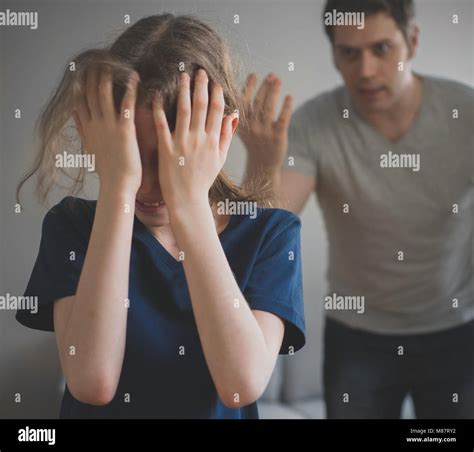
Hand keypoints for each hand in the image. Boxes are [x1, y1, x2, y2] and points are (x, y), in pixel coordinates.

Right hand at [73, 67, 141, 194]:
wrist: (118, 186)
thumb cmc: (109, 172)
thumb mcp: (91, 149)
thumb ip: (83, 130)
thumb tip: (75, 114)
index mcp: (88, 130)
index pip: (80, 101)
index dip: (81, 85)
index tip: (83, 71)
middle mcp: (95, 125)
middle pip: (89, 93)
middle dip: (92, 74)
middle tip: (98, 59)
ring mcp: (108, 126)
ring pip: (104, 94)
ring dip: (108, 76)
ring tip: (114, 62)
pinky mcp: (124, 130)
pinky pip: (125, 104)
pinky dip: (129, 88)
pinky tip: (134, 77)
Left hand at [152, 69, 237, 210]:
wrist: (187, 199)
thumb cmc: (203, 180)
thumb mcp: (220, 160)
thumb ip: (226, 137)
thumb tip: (233, 115)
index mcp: (213, 141)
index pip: (217, 111)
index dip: (216, 93)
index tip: (214, 80)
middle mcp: (199, 139)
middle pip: (202, 106)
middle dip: (201, 85)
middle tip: (199, 70)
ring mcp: (182, 143)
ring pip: (184, 110)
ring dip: (183, 90)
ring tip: (182, 75)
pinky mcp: (166, 148)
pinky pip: (162, 125)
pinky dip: (159, 109)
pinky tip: (157, 94)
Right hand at [238, 72, 292, 172]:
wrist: (262, 165)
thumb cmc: (254, 143)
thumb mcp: (244, 129)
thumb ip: (243, 112)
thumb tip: (244, 89)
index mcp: (242, 124)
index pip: (243, 101)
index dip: (248, 87)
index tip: (253, 74)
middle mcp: (252, 127)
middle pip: (258, 102)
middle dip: (264, 86)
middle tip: (272, 75)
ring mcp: (265, 132)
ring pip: (269, 108)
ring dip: (273, 92)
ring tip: (278, 80)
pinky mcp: (278, 137)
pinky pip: (283, 119)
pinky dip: (286, 107)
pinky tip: (289, 97)